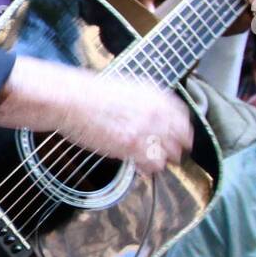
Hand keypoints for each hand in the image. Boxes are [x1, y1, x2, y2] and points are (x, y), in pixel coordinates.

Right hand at [61, 72, 192, 175]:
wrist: (72, 99)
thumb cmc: (90, 93)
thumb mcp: (126, 88)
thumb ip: (145, 103)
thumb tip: (152, 116)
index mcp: (156, 95)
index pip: (183, 117)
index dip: (182, 131)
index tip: (179, 139)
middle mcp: (157, 111)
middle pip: (182, 137)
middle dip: (175, 147)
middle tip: (167, 154)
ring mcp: (148, 129)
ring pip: (171, 154)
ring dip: (162, 159)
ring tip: (150, 161)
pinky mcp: (135, 146)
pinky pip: (154, 164)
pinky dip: (149, 168)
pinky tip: (139, 166)